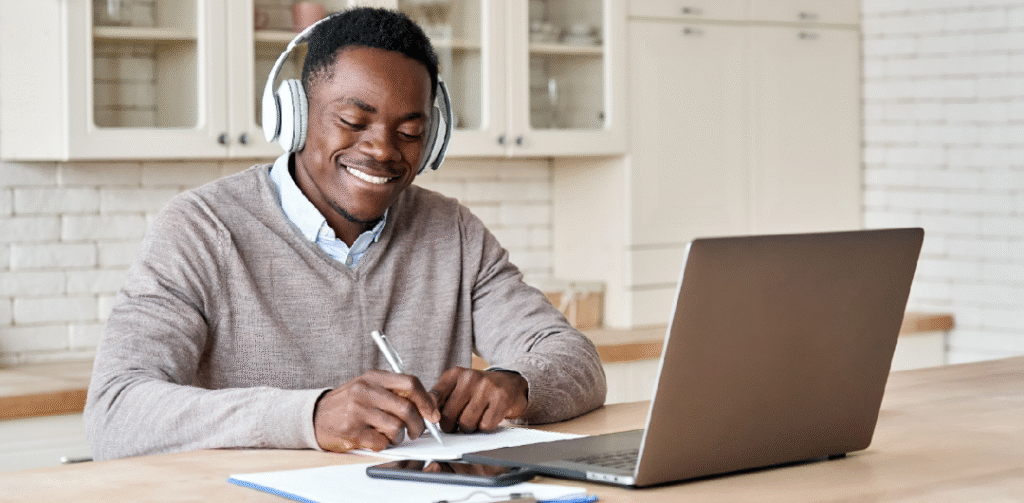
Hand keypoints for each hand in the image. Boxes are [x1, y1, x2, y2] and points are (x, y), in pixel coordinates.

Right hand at [313, 370, 440, 451]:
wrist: (315, 416)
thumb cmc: (348, 403)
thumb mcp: (369, 387)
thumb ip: (395, 392)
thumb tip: (428, 405)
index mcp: (373, 377)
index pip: (410, 383)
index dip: (426, 400)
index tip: (432, 414)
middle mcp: (365, 391)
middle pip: (407, 408)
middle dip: (417, 424)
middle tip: (416, 431)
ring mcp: (357, 411)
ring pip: (396, 427)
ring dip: (399, 437)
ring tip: (391, 435)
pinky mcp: (352, 431)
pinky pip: (381, 442)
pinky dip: (384, 445)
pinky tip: (375, 439)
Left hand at [430, 367, 528, 433]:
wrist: (510, 383)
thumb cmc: (479, 389)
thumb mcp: (458, 387)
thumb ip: (441, 399)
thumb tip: (426, 418)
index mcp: (455, 374)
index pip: (433, 398)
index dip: (431, 414)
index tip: (433, 421)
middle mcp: (469, 378)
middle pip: (448, 415)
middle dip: (451, 426)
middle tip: (457, 422)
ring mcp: (486, 388)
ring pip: (466, 423)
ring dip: (469, 428)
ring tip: (474, 418)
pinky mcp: (501, 400)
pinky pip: (484, 426)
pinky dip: (485, 428)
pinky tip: (487, 417)